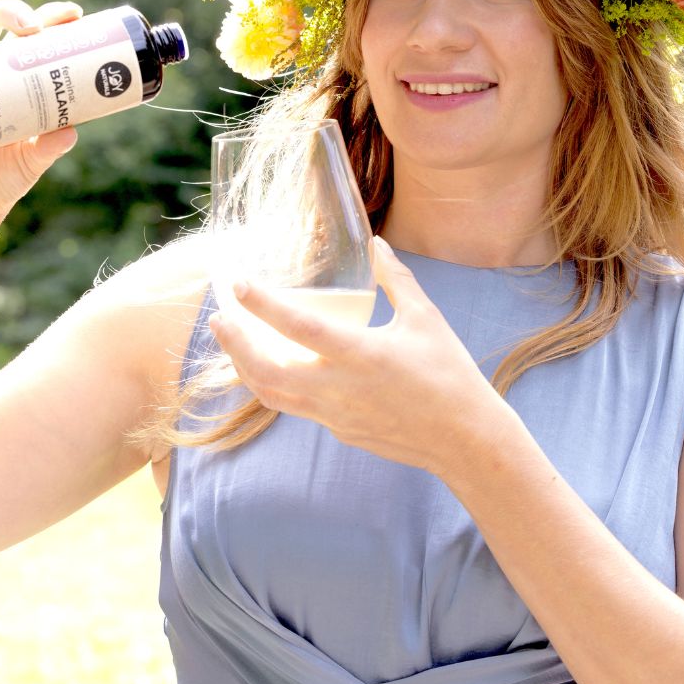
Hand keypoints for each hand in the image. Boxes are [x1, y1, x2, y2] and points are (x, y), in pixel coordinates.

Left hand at [208, 237, 507, 474]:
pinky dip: (276, 385)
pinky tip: (274, 367)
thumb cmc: (449, 373)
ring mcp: (336, 415)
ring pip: (273, 395)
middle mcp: (339, 388)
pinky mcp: (340, 430)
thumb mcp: (425, 318)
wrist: (464, 438)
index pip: (299, 327)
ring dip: (247, 368)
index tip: (239, 285)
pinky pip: (297, 406)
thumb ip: (396, 279)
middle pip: (267, 370)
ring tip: (234, 344)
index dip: (264, 305)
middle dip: (236, 344)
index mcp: (361, 354)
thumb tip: (377, 244)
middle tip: (218, 319)